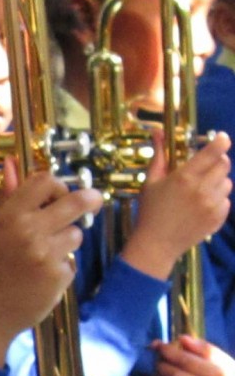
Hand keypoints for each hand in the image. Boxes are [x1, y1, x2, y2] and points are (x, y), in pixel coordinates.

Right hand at [0, 157, 101, 367]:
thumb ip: (9, 196)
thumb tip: (12, 161)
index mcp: (9, 215)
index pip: (45, 180)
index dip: (57, 185)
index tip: (61, 194)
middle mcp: (28, 231)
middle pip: (75, 201)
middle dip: (89, 199)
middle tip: (95, 200)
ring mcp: (45, 254)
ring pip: (76, 235)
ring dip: (66, 243)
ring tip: (43, 257)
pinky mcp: (58, 276)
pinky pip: (71, 262)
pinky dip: (61, 269)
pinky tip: (41, 278)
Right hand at [122, 129, 230, 279]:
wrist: (156, 244)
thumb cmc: (150, 211)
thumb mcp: (150, 181)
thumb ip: (159, 155)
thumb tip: (157, 131)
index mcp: (185, 178)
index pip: (214, 151)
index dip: (221, 141)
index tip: (221, 138)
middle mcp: (203, 189)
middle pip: (225, 164)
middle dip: (217, 161)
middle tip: (204, 168)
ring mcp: (213, 204)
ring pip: (227, 182)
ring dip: (217, 182)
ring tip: (200, 190)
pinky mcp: (219, 217)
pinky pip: (226, 200)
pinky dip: (217, 199)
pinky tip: (201, 206)